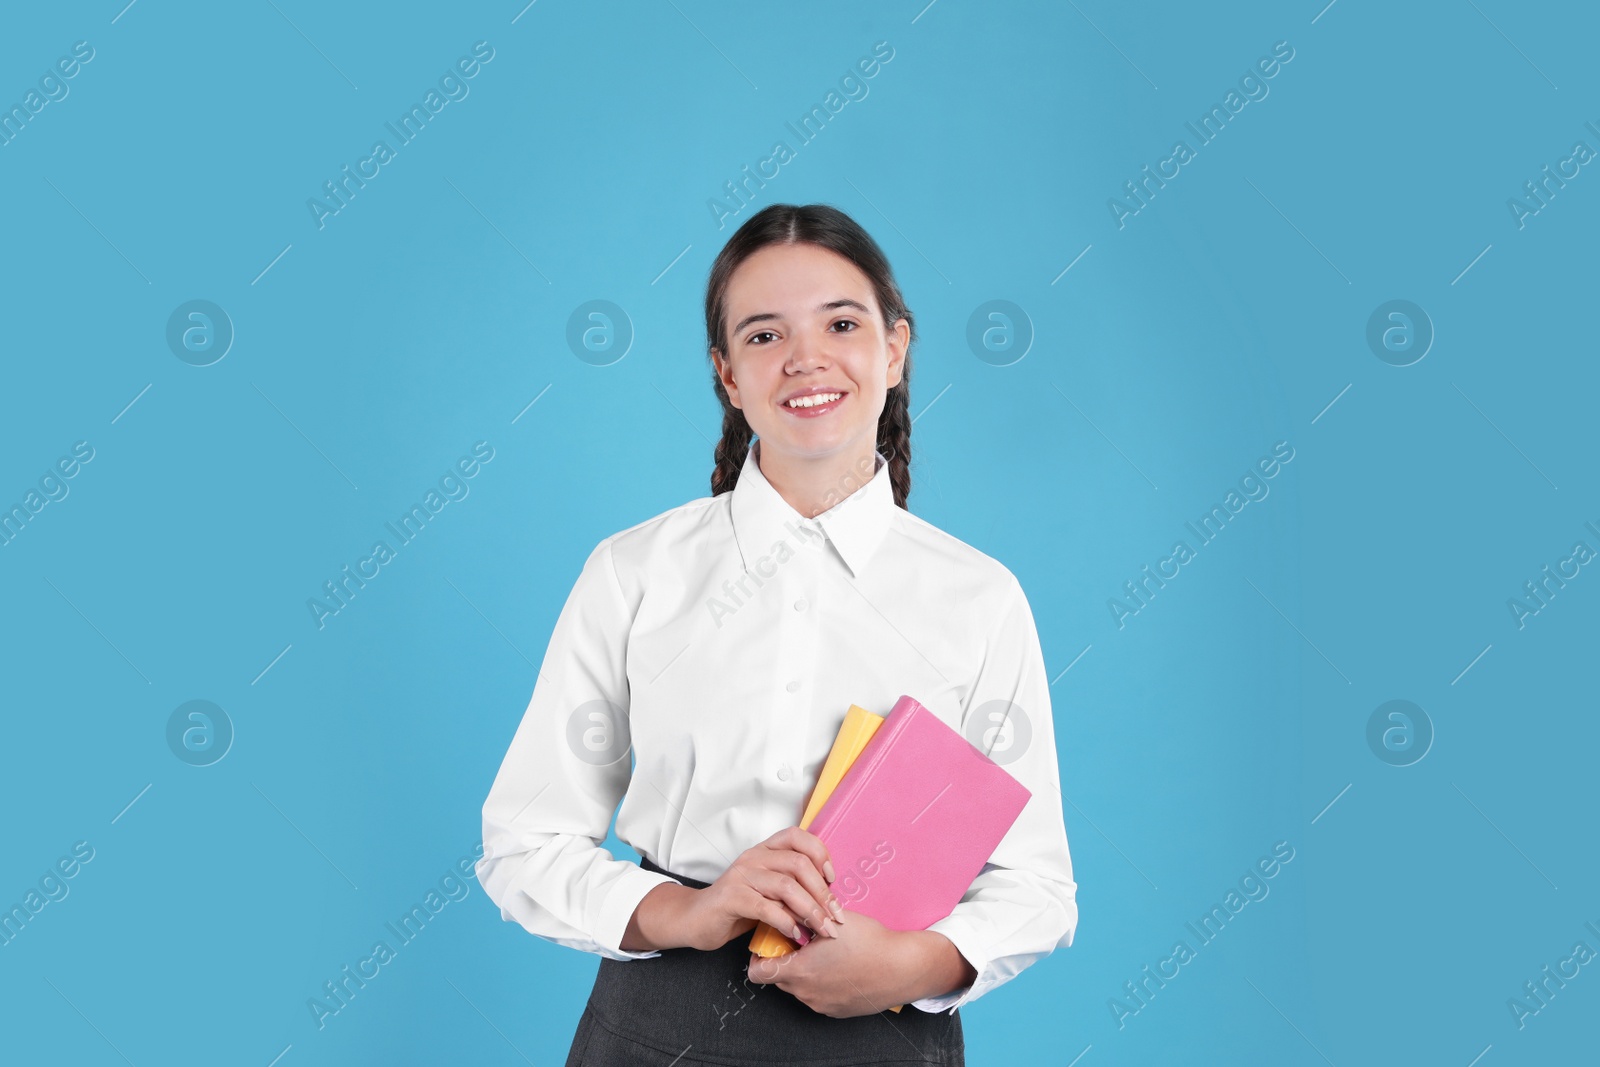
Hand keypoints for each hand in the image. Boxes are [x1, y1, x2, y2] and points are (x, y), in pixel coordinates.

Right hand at [680, 826, 846, 951]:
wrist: (695, 919)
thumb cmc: (737, 906)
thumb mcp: (767, 891)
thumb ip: (792, 887)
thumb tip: (828, 900)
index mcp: (764, 850)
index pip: (798, 837)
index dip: (820, 854)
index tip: (833, 880)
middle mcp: (753, 857)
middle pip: (799, 864)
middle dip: (822, 893)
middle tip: (835, 918)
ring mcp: (741, 875)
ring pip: (786, 886)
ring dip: (810, 910)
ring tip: (821, 930)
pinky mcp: (731, 897)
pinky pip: (766, 907)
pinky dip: (786, 922)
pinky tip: (796, 935)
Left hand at [746, 909, 915, 1017]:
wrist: (903, 967)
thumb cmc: (869, 941)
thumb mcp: (831, 920)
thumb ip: (803, 916)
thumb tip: (786, 908)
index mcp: (799, 971)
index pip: (757, 973)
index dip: (758, 956)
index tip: (770, 942)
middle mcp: (806, 994)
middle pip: (778, 978)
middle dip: (785, 959)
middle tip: (801, 940)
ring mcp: (822, 1005)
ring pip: (799, 987)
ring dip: (804, 971)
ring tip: (824, 952)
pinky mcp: (837, 1011)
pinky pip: (818, 996)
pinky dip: (821, 982)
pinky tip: (840, 966)